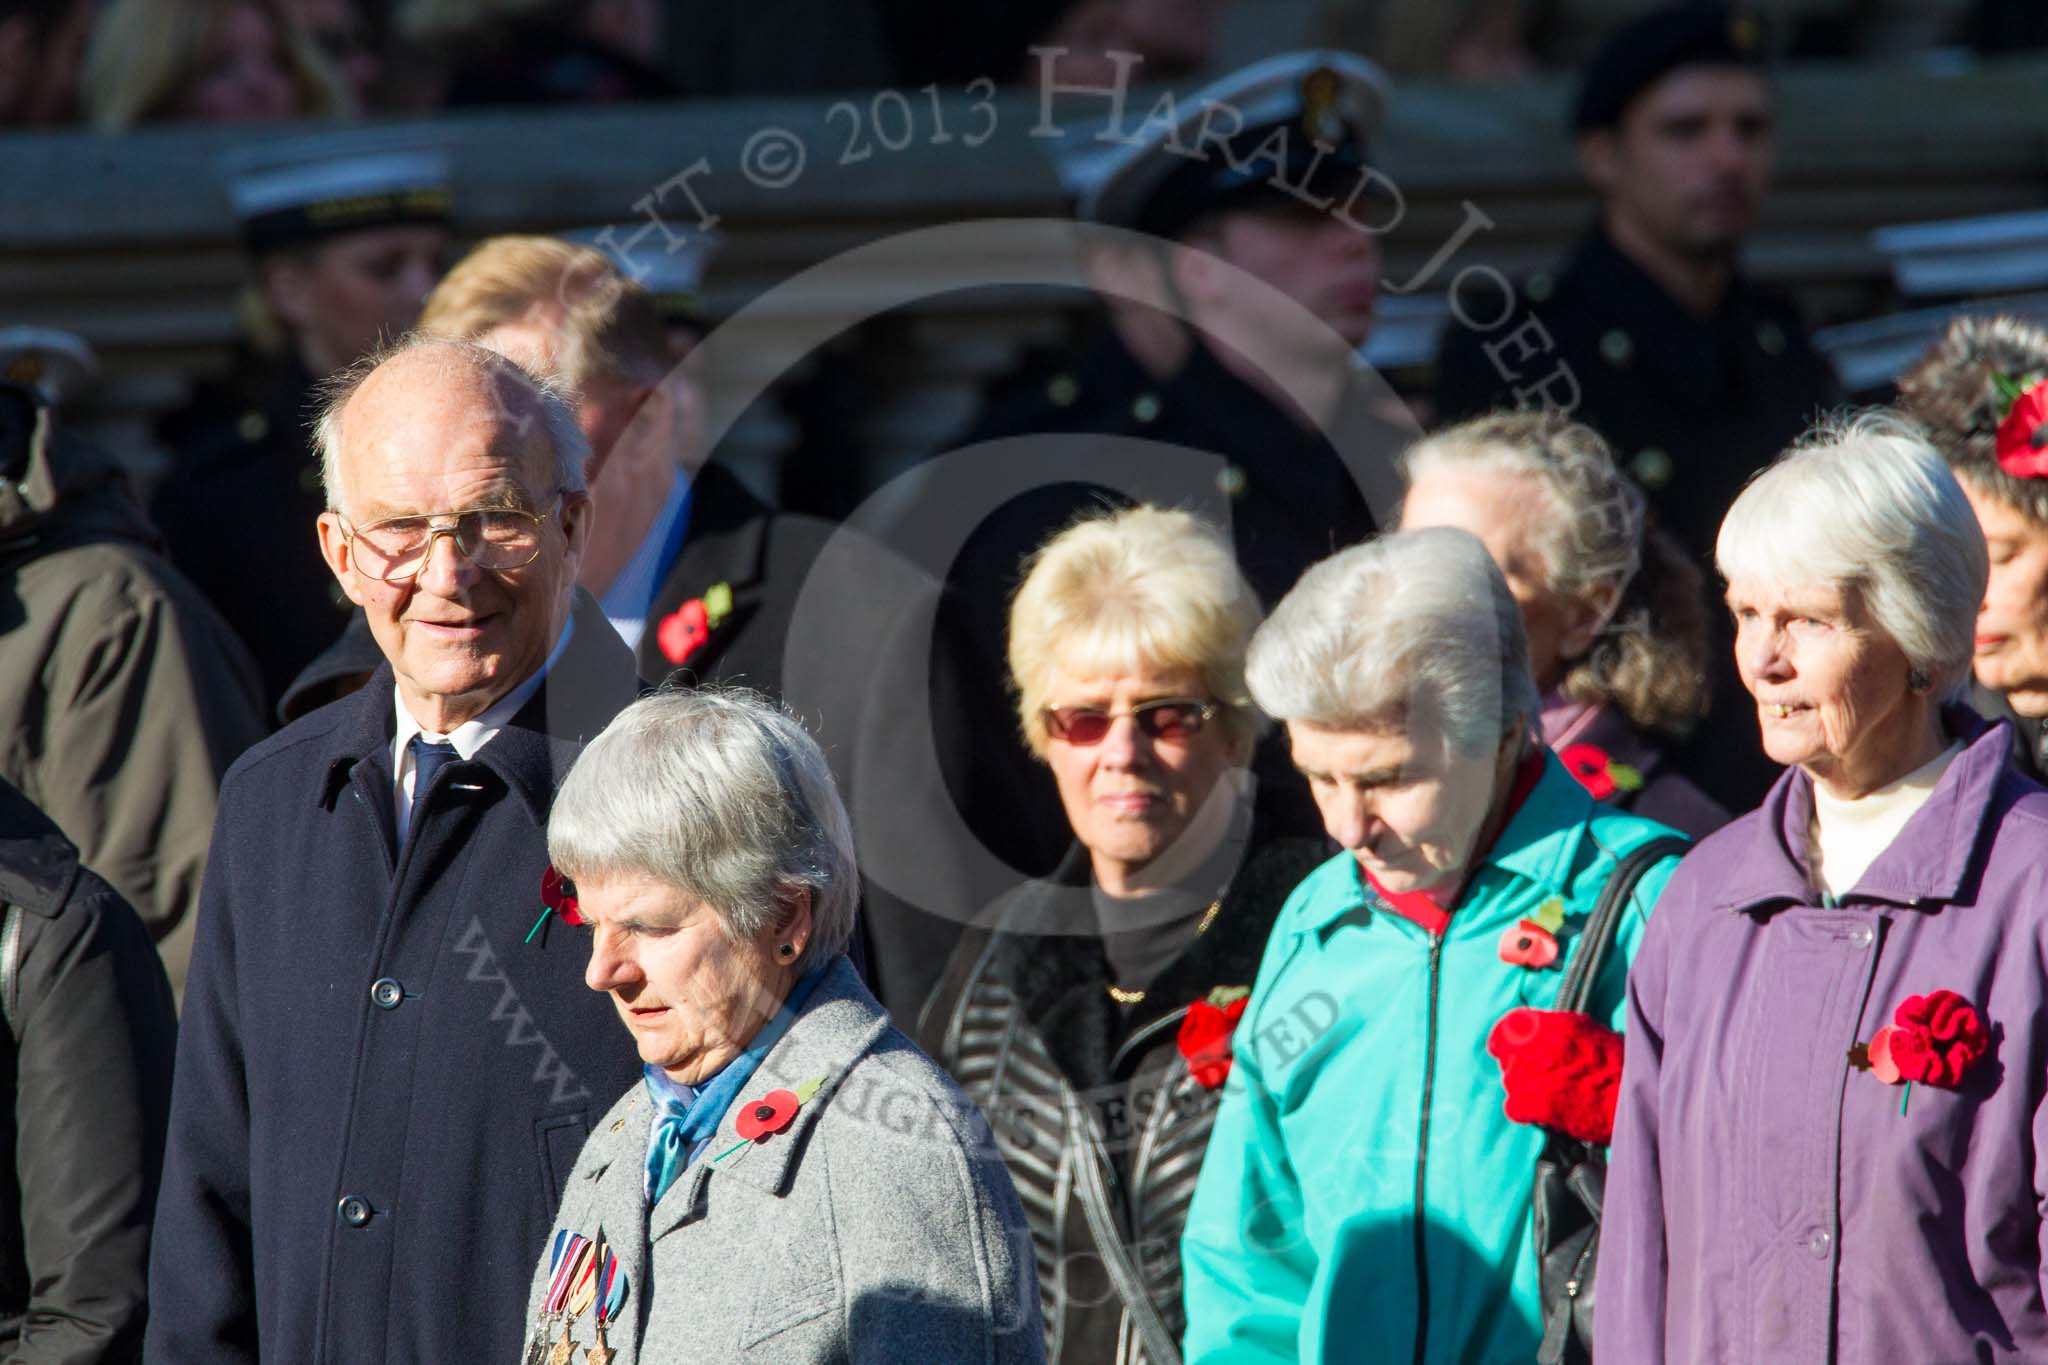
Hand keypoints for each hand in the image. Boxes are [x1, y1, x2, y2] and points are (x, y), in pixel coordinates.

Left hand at [1485, 1007, 1624, 1144]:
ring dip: (1524, 1088)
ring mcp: (1526, 1076)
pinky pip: (1513, 1108)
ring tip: (1550, 1094)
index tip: (1510, 1049)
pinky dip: (1525, 1111)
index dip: (1507, 1041)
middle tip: (1543, 1076)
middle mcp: (1530, 1047)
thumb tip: (1536, 1027)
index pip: (1506, 1028)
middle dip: (1521, 1066)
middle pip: (1508, 1057)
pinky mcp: (1530, 1104)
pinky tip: (1543, 1111)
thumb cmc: (1616, 1063)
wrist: (1629, 1098)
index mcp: (1543, 1025)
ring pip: (1511, 1082)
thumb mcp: (1586, 1030)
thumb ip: (1555, 1026)